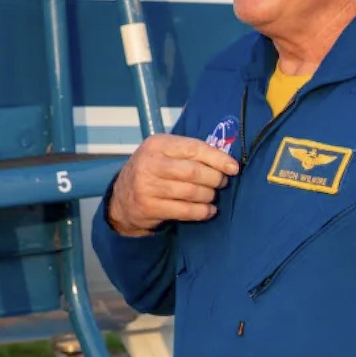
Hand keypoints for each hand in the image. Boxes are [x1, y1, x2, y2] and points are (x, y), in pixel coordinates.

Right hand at [105, 134, 239, 234]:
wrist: (122, 198)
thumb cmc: (153, 172)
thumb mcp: (164, 154)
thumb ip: (189, 153)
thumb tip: (225, 160)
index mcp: (157, 144)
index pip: (194, 148)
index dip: (218, 158)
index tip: (233, 167)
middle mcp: (150, 163)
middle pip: (194, 171)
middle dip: (215, 178)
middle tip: (222, 182)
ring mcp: (147, 186)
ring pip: (192, 192)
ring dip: (209, 195)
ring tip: (212, 196)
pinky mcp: (149, 207)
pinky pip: (185, 211)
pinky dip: (202, 212)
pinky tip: (208, 210)